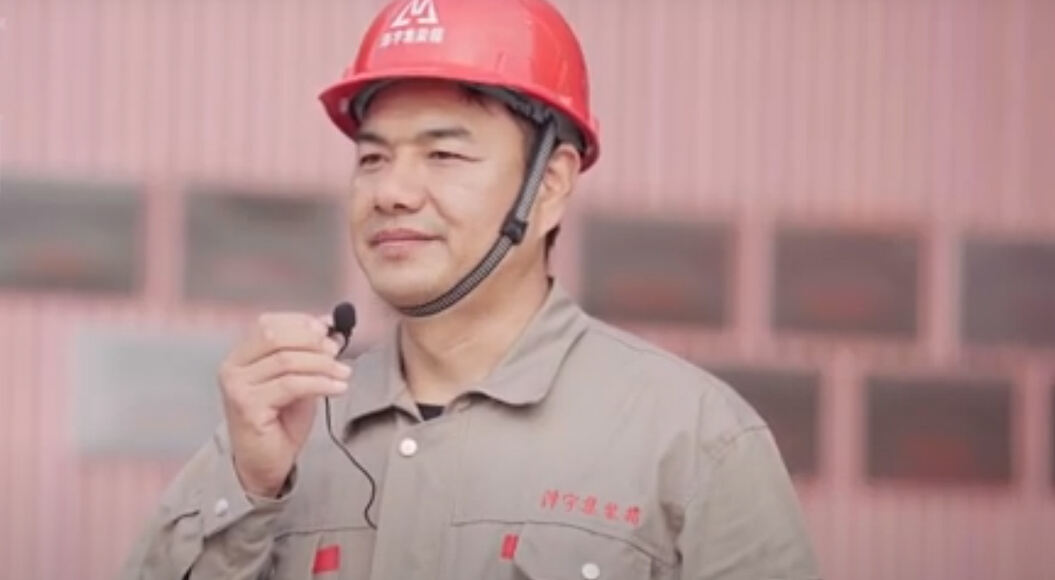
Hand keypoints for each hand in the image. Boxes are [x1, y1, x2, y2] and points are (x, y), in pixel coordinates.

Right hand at [218, 313, 350, 497]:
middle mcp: (232, 367)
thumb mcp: (297, 378)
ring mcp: (237, 386)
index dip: (301, 322)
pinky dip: (320, 383)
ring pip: (286, 360)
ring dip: (322, 364)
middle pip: (276, 337)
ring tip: (344, 373)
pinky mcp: (248, 406)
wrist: (264, 463)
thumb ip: (308, 354)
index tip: (329, 329)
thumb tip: (330, 326)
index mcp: (241, 355)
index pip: (269, 324)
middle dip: (313, 341)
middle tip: (337, 352)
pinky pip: (291, 385)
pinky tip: (338, 388)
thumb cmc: (280, 421)